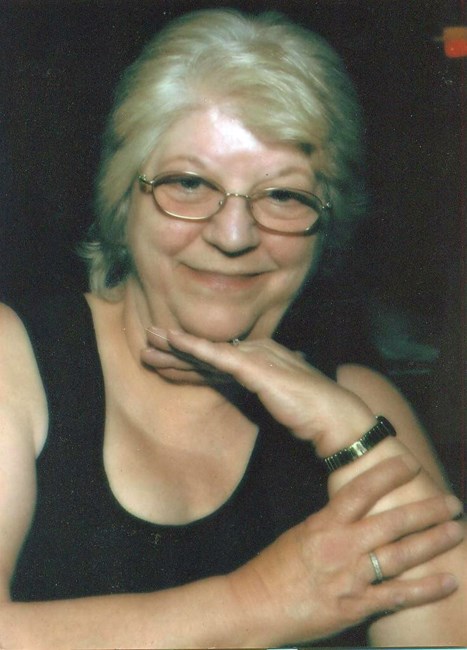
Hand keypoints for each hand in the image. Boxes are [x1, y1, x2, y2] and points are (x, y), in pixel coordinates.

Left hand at [142, 328, 374, 451]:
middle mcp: (255, 351)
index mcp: (259, 359)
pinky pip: (218, 355)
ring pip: (207, 352)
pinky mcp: (257, 366)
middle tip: (145, 344)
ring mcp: (256, 356)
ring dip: (175, 348)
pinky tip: (174, 341)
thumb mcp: (278, 399)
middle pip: (207, 354)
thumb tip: (250, 388)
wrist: (335, 418)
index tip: (163, 361)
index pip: (216, 361)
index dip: (188, 361)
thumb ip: (260, 389)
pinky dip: (194, 347)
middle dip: (174, 351)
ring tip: (148, 342)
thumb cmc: (310, 413)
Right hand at [227, 455, 462, 645]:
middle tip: (452, 502)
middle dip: (427, 510)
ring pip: (402, 555)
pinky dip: (426, 588)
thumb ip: (331, 523)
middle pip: (393, 521)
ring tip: (456, 531)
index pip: (362, 489)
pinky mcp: (356, 605)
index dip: (389, 474)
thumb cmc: (274, 568)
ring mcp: (352, 576)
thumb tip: (355, 513)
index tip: (411, 465)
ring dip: (433, 542)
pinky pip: (398, 596)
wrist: (255, 604)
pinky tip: (448, 581)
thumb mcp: (301, 533)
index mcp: (325, 523)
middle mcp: (342, 545)